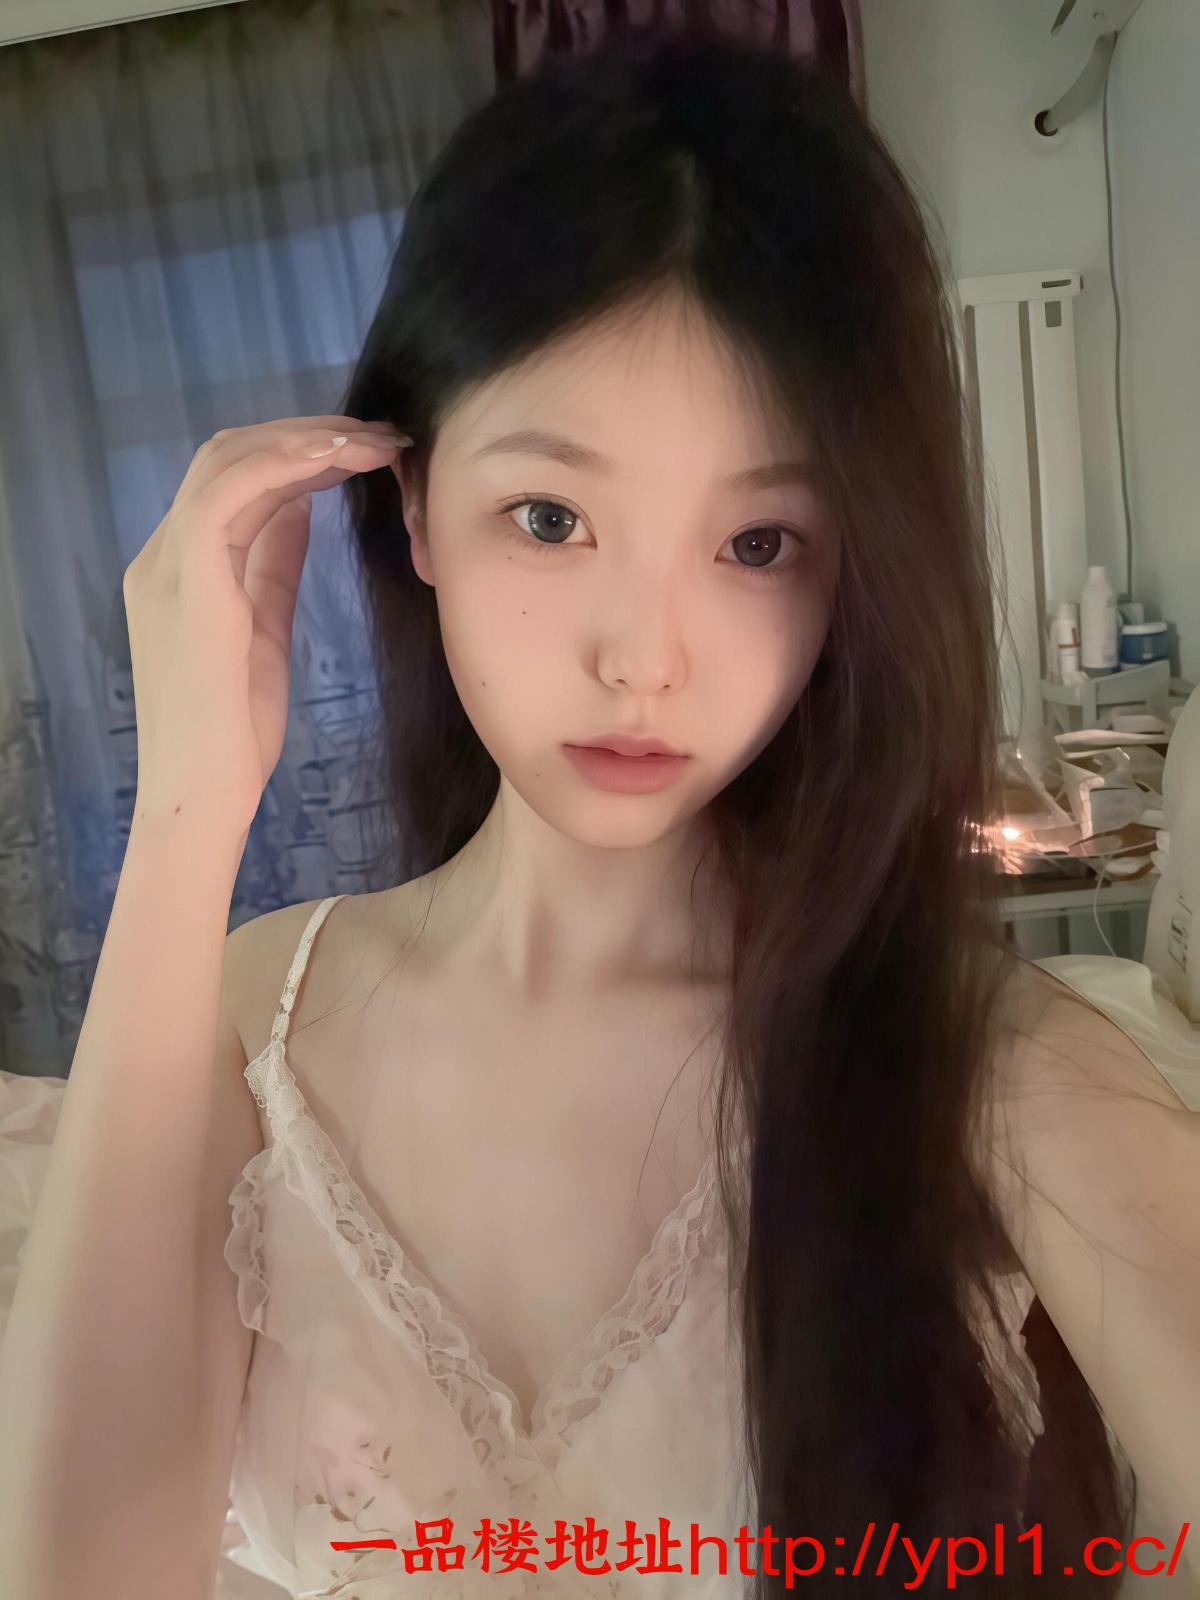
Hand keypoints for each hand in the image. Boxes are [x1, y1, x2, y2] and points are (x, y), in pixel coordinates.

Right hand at [122, 416, 408, 833]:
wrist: (201, 793)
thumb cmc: (233, 732)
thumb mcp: (263, 629)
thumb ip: (272, 564)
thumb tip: (300, 507)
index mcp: (179, 566)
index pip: (233, 479)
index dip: (299, 453)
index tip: (364, 451)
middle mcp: (161, 555)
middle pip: (227, 455)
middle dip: (306, 435)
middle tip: (378, 435)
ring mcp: (166, 566)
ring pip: (227, 462)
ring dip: (304, 442)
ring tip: (371, 442)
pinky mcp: (186, 585)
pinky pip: (227, 495)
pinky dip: (282, 466)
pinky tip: (335, 461)